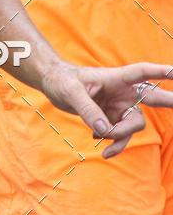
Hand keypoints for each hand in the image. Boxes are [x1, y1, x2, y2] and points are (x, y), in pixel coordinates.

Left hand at [42, 61, 172, 157]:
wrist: (54, 85)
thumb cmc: (62, 80)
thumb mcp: (71, 93)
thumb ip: (89, 111)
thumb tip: (105, 132)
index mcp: (116, 78)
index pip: (142, 73)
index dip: (159, 72)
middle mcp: (123, 92)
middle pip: (152, 98)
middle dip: (169, 101)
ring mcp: (120, 106)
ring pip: (134, 125)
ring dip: (121, 136)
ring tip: (100, 141)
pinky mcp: (113, 118)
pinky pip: (121, 135)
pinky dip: (113, 142)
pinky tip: (96, 139)